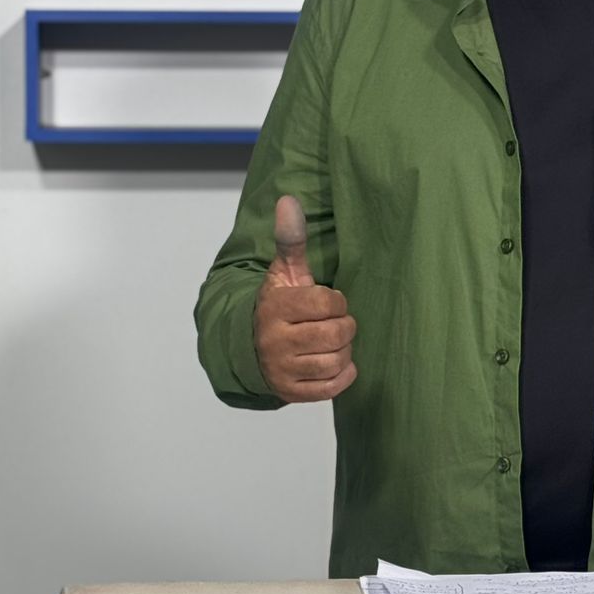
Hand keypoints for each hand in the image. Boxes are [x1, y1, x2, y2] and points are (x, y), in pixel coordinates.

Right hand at [253, 196, 357, 401]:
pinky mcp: (290, 392)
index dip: (337, 302)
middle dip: (344, 327)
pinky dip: (342, 375)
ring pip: (335, 361)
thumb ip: (290, 240)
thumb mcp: (283, 273)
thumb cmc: (278, 306)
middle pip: (336, 335)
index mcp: (275, 307)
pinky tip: (336, 362)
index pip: (328, 304)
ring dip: (343, 351)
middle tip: (335, 324)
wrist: (249, 348)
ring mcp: (282, 369)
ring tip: (332, 342)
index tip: (329, 302)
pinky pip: (331, 388)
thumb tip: (288, 200)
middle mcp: (275, 340)